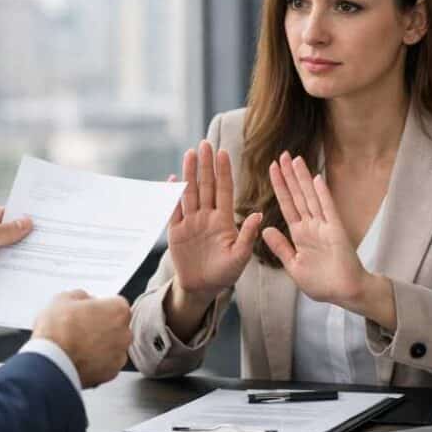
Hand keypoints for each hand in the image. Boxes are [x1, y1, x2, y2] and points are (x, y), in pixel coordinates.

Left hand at [0, 206, 32, 312]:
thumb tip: (26, 223)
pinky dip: (11, 275)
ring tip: (42, 261)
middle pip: (6, 237)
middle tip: (47, 243)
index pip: (3, 216)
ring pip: (5, 256)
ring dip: (18, 260)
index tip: (42, 222)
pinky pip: (0, 273)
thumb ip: (3, 233)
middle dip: (23, 241)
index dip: (21, 219)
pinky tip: (27, 276)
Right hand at [32, 290, 131, 388]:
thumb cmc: (58, 331)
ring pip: (112, 347)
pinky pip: (106, 364)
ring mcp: (119, 355)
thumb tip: (84, 301)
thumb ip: (82, 296)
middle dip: (102, 327)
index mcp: (118, 310)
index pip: (115, 304)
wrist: (51, 361)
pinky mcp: (111, 374)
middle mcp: (125, 333)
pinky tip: (79, 359)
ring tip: (77, 346)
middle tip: (81, 328)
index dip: (99, 308)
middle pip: (116, 327)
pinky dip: (96, 362)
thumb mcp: (63, 299)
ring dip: (100, 346)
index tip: (89, 312)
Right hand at [167, 140, 261, 304]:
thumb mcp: (240, 256)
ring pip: (190, 193)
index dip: (223, 171)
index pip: (224, 190)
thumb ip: (247, 235)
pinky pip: (173, 210)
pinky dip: (172, 195)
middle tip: (205, 144)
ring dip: (189, 173)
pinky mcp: (176, 231)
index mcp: (224, 220)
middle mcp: (207, 216)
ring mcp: (191, 222)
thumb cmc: (225, 273)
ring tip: (190, 154)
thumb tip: (259, 215)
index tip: (224, 152)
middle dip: (206, 165)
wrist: (202, 288)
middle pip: (206, 186)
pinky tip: (171, 179)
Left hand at [262, 152, 368, 308]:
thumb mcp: (293, 265)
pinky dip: (322, 194)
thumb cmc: (322, 283)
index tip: (272, 169)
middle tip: (282, 154)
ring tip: (295, 159)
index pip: (287, 205)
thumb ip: (280, 247)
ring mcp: (324, 227)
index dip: (280, 187)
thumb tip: (265, 229)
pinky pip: (328, 209)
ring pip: (310, 197)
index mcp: (300, 234)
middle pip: (297, 196)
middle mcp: (311, 226)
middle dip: (289, 176)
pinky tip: (316, 179)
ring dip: (302, 179)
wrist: (345, 294)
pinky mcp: (336, 231)